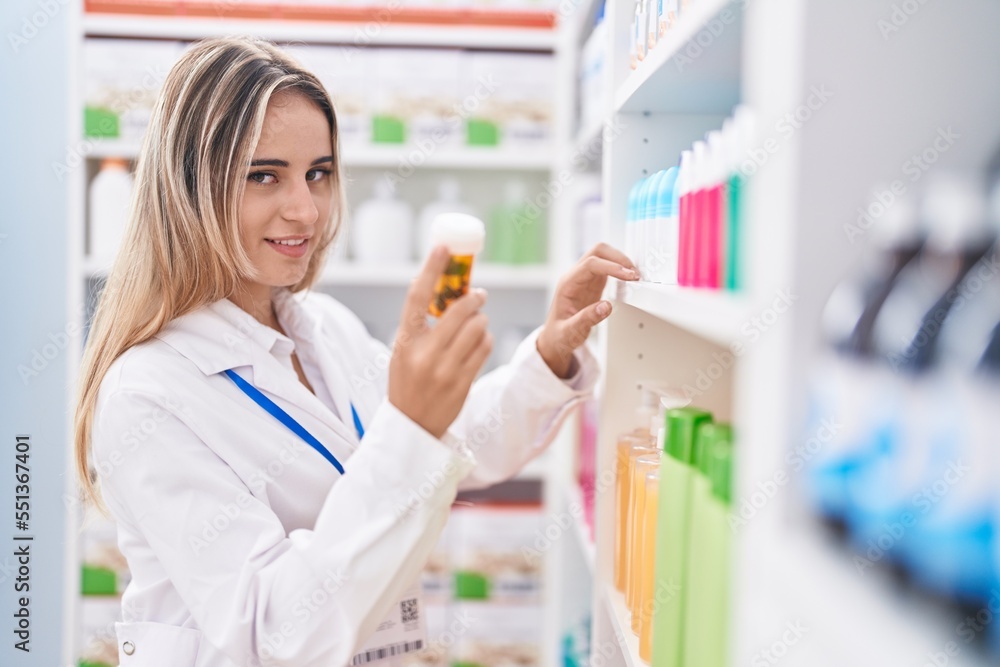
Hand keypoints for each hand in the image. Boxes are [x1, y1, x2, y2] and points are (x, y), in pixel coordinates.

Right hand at [389, 246, 493, 438]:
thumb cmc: (407, 382)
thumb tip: (438, 287)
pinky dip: (484, 340)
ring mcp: (445, 369)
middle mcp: (424, 354)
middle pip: (458, 310)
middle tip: (478, 294)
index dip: (431, 268)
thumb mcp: (403, 352)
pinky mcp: (463, 382)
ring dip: (480, 320)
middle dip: (473, 298)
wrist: (412, 426)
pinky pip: (484, 348)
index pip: (417, 296)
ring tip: (475, 325)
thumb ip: (419, 325)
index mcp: (405, 341)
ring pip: (476, 328)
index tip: (444, 247)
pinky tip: (478, 343)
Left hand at [537, 243, 638, 377]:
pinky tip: (628, 279)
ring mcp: (585, 279)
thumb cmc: (559, 335)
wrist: (555, 339)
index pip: (590, 264)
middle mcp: (576, 277)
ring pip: (604, 257)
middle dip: (618, 258)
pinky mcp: (593, 284)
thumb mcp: (570, 332)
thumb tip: (606, 306)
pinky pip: (608, 269)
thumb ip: (587, 319)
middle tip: (634, 273)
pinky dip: (620, 270)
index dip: (611, 267)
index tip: (628, 276)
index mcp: (567, 284)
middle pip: (597, 252)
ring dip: (621, 262)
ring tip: (635, 276)